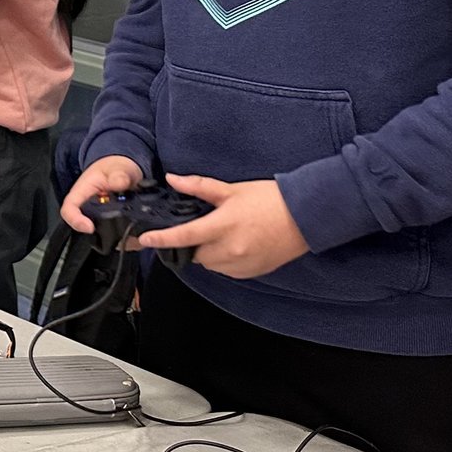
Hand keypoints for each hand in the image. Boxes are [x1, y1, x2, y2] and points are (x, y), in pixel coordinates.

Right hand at [59, 155, 146, 233]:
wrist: (124, 171)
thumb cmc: (114, 168)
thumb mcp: (118, 167)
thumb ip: (119, 175)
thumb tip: (118, 183)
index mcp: (81, 192)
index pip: (69, 209)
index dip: (75, 220)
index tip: (89, 227)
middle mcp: (87, 208)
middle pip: (85, 226)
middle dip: (100, 232)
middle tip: (120, 230)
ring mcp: (98, 218)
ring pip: (101, 234)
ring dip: (115, 235)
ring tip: (132, 231)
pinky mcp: (110, 224)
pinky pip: (114, 235)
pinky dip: (125, 236)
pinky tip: (136, 232)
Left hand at [137, 173, 309, 278]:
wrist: (306, 217)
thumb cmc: (271, 199)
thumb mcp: (232, 189)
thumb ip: (199, 186)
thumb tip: (173, 180)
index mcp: (224, 226)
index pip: (184, 236)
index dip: (161, 239)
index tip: (145, 240)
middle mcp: (231, 249)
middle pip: (194, 254)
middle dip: (189, 244)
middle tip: (196, 228)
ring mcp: (242, 264)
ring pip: (209, 264)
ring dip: (206, 252)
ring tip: (218, 234)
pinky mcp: (252, 272)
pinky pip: (226, 270)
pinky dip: (222, 260)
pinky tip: (232, 245)